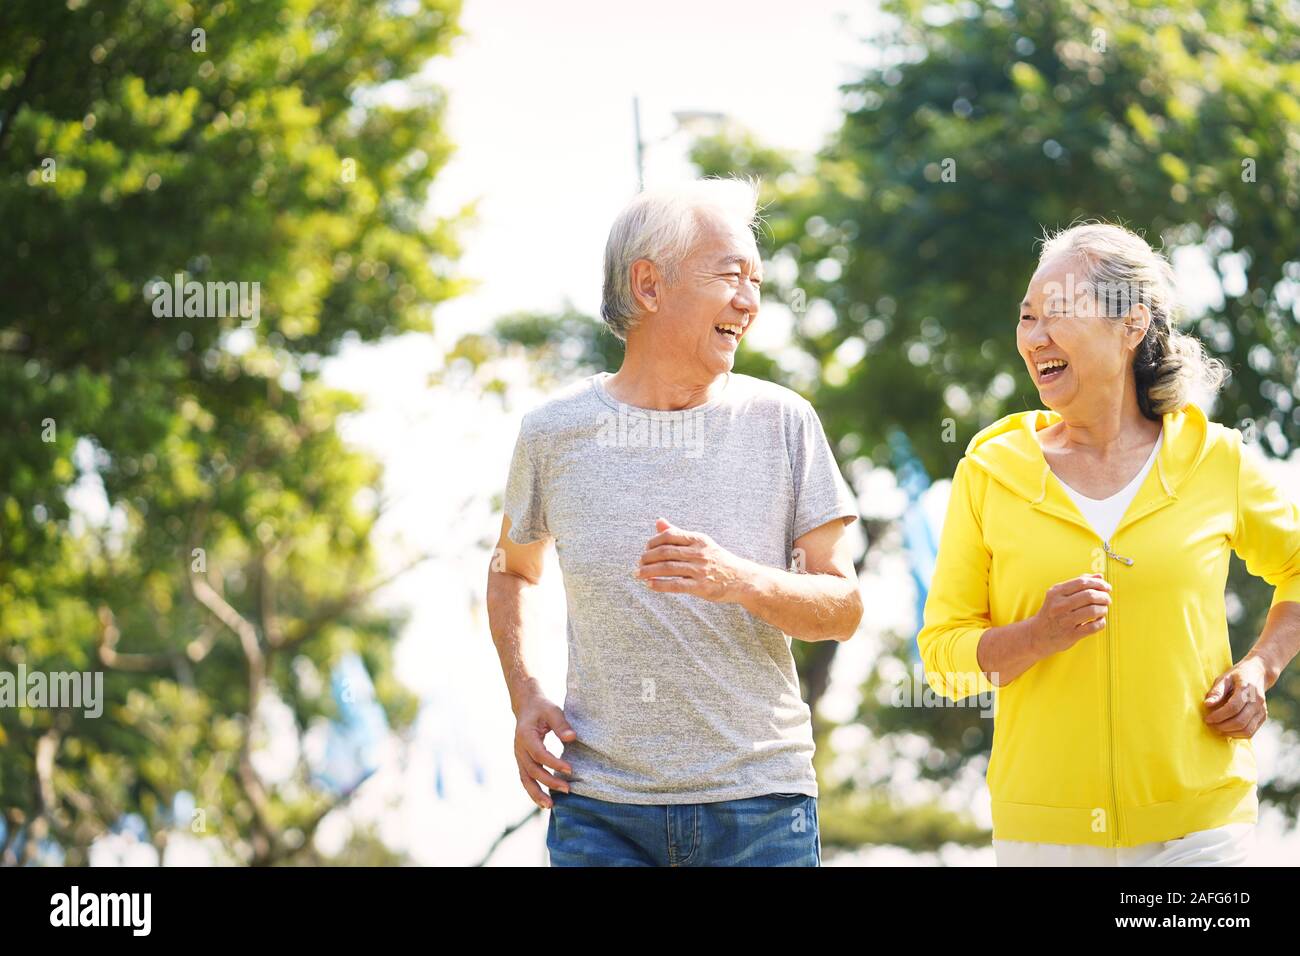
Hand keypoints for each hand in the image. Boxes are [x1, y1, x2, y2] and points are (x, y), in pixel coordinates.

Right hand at [513, 690, 575, 808]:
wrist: (526, 706)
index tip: (570, 770)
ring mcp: (519, 757)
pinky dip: (533, 791)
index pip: (539, 754)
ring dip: (537, 794)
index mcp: (525, 736)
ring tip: (550, 806)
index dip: (554, 763)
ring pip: (525, 779)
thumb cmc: (542, 708)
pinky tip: (544, 801)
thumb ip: (561, 724)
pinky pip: (526, 779)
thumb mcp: (553, 711)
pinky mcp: (522, 762)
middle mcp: (519, 749)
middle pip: (532, 770)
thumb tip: (572, 738)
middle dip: (549, 782)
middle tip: (567, 790)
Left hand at [635, 517, 748, 601]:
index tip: (646, 549)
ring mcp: (700, 570)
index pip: (670, 535)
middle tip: (638, 563)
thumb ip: (678, 533)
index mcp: (698, 539)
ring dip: (649, 571)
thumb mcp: (701, 543)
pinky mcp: (701, 587)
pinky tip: (650, 585)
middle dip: (648, 557)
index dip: (653, 541)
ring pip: (668, 568)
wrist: (742, 579)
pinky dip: (660, 585)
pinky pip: (676, 585)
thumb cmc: (717, 560)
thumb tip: (658, 521)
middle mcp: (699, 553)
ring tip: (638, 574)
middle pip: (666, 552)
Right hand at [1028, 574, 1111, 653]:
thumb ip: (1079, 584)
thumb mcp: (1059, 595)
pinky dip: (1101, 622)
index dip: (1098, 583)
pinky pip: (1093, 627)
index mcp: (1056, 592)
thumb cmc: (1052, 612)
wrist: (1038, 635)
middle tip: (1107, 599)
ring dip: (1103, 609)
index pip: (1082, 582)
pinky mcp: (1071, 634)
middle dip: (1104, 596)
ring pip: (1093, 611)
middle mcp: (1059, 605)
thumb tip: (1099, 576)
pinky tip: (1099, 620)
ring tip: (1103, 609)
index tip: (1106, 587)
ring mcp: (1065, 620)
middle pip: (1089, 596)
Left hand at [1204, 658, 1268, 738]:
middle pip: (1240, 721)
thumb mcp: (1224, 678)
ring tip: (1217, 728)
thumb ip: (1217, 691)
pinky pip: (1251, 731)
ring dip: (1230, 732)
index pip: (1233, 707)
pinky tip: (1227, 730)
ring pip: (1247, 729)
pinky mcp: (1263, 717)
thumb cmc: (1237, 675)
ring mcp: (1262, 710)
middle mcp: (1257, 701)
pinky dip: (1238, 734)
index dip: (1219, 716)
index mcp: (1247, 689)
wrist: (1258, 673)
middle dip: (1223, 726)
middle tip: (1210, 725)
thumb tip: (1207, 704)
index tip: (1207, 719)